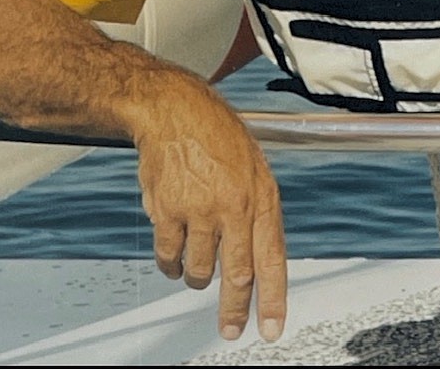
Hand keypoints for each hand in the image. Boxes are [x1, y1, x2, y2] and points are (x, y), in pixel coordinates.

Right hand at [133, 75, 286, 341]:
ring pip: (199, 270)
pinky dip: (171, 263)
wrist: (174, 110)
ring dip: (197, 276)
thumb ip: (258, 210)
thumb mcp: (253, 166)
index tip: (270, 327)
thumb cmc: (215, 133)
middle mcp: (232, 205)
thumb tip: (261, 255)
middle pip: (236, 274)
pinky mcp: (167, 211)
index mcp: (260, 194)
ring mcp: (199, 209)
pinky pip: (169, 257)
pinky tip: (175, 253)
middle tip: (231, 329)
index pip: (272, 257)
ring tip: (197, 264)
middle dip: (233, 309)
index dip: (273, 298)